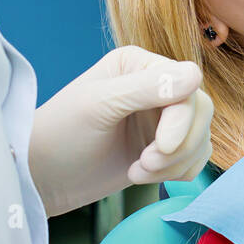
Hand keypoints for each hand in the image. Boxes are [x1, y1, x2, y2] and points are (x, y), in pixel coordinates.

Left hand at [29, 46, 213, 215]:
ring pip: (200, 137)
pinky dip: (177, 172)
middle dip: (178, 146)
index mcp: (139, 64)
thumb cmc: (60, 135)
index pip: (187, 85)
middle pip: (200, 112)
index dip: (182, 120)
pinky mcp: (164, 147)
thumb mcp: (99, 106)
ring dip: (175, 163)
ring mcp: (161, 117)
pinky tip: (142, 176)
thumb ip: (147, 89)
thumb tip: (196, 74)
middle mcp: (156, 85)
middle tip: (145, 166)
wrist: (43, 178)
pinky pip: (195, 157)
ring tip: (137, 172)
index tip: (161, 149)